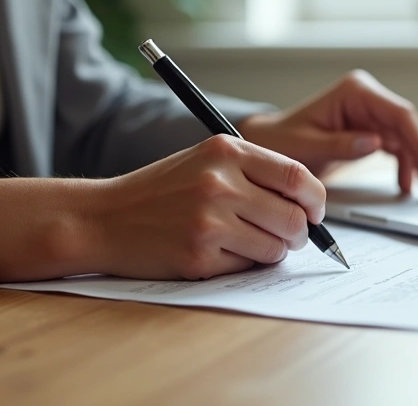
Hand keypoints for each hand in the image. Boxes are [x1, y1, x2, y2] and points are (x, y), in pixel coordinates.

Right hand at [86, 134, 325, 279]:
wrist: (102, 218)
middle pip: (293, 217)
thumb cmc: (160, 191)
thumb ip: (255, 173)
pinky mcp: (199, 256)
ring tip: (246, 242)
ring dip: (271, 251)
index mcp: (226, 151)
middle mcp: (219, 183)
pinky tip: (217, 252)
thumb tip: (309, 204)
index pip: (297, 176)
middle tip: (290, 236)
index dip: (315, 200)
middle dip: (300, 233)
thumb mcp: (205, 161)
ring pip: (275, 247)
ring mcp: (209, 221)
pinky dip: (242, 264)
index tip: (315, 211)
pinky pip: (247, 266)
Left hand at [238, 70, 417, 195]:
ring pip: (407, 135)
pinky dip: (403, 163)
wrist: (270, 142)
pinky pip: (396, 144)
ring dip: (416, 161)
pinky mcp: (370, 126)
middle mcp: (367, 96)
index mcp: (355, 91)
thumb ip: (341, 144)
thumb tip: (376, 143)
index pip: (400, 114)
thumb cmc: (283, 141)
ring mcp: (370, 110)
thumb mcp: (308, 147)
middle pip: (409, 124)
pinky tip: (405, 183)